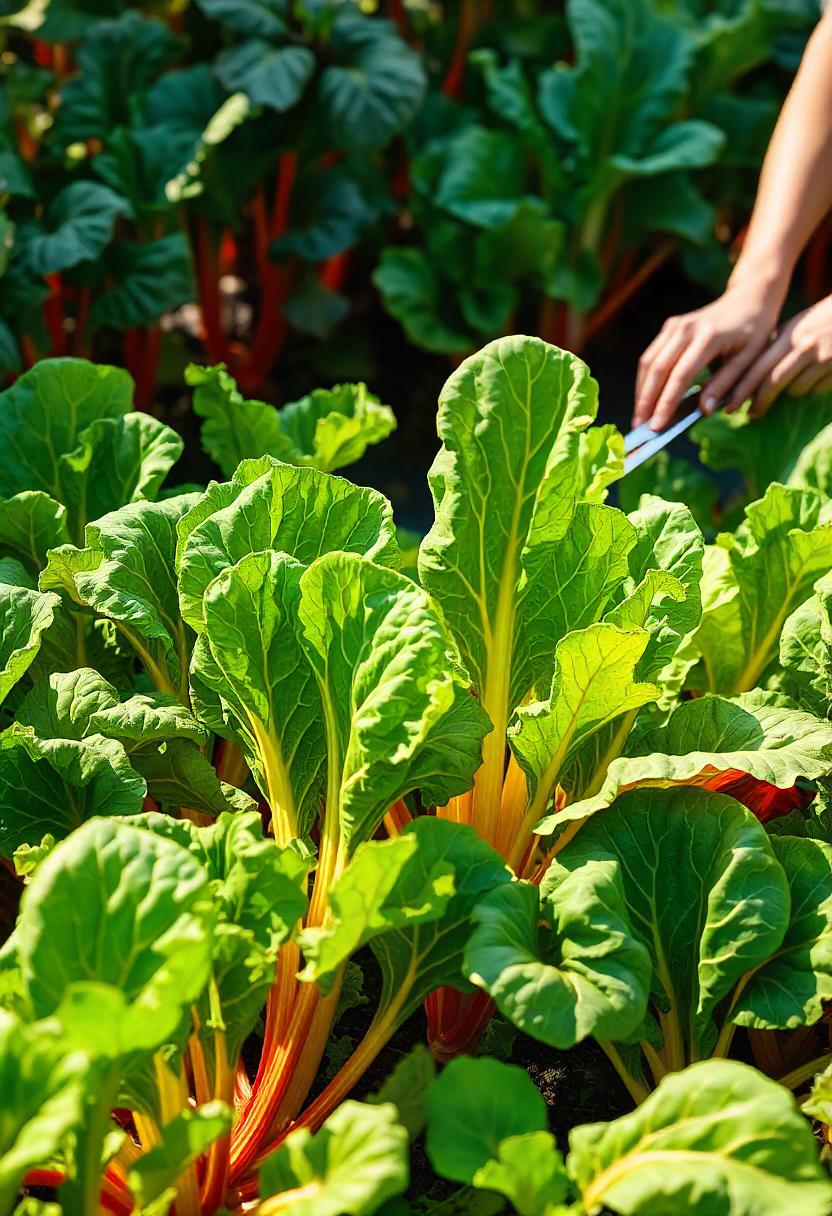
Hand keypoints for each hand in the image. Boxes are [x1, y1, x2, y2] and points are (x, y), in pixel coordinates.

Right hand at [632, 279, 783, 429]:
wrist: (750, 298)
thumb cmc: (754, 333)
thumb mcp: (749, 360)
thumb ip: (726, 384)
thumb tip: (704, 410)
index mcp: (710, 337)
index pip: (681, 375)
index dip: (666, 403)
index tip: (657, 426)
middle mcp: (687, 328)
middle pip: (657, 368)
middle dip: (646, 401)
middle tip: (639, 428)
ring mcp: (675, 325)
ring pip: (648, 361)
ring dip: (641, 391)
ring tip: (639, 417)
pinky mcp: (670, 326)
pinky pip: (651, 355)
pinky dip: (645, 379)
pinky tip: (646, 398)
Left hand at [720, 293, 831, 417]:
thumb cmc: (825, 318)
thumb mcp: (799, 325)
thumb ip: (778, 345)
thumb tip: (753, 374)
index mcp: (790, 335)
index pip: (759, 367)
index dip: (743, 389)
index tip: (730, 405)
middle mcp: (805, 347)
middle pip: (773, 382)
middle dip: (759, 402)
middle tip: (751, 414)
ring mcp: (824, 359)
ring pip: (796, 389)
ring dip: (793, 390)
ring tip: (799, 376)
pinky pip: (817, 388)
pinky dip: (815, 386)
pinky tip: (821, 371)